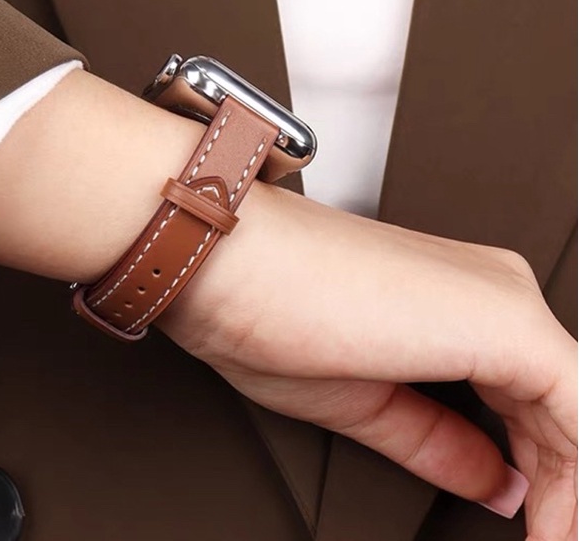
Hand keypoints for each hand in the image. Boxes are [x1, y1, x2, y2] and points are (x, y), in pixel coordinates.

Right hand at [0, 70, 576, 539]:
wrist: (225, 256)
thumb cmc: (266, 307)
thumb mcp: (360, 400)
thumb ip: (438, 438)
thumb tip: (495, 478)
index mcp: (457, 300)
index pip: (529, 398)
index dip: (545, 476)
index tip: (531, 522)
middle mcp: (492, 288)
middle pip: (563, 405)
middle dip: (562, 487)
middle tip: (545, 540)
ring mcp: (502, 299)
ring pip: (575, 405)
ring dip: (569, 486)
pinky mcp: (504, 319)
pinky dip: (574, 478)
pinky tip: (553, 526)